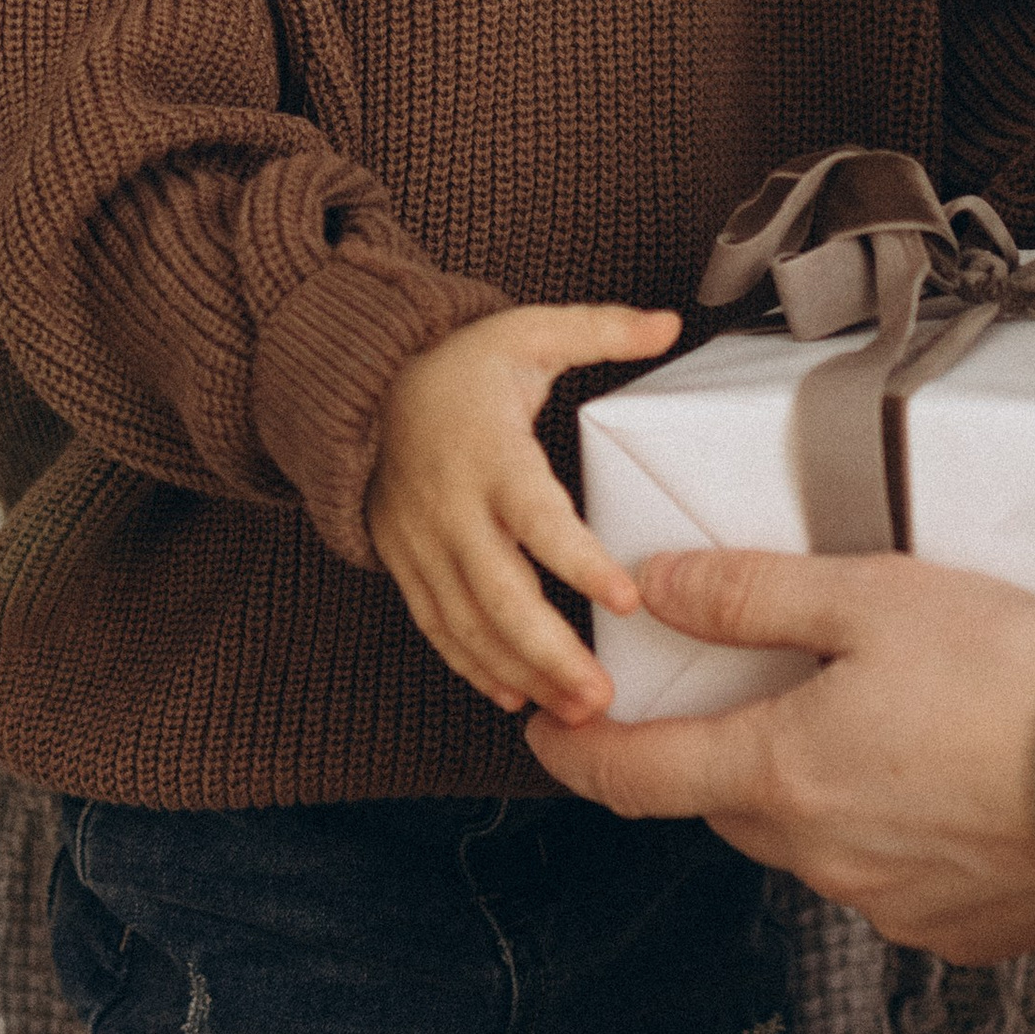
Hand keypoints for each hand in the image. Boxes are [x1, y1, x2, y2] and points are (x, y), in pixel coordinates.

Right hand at [365, 301, 680, 725]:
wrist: (365, 388)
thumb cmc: (461, 363)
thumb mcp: (530, 331)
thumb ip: (601, 329)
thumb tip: (669, 322)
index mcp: (489, 453)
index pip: (536, 518)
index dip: (579, 562)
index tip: (627, 600)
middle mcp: (451, 508)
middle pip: (499, 595)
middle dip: (550, 653)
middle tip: (602, 695)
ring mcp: (422, 545)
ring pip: (468, 625)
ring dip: (520, 672)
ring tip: (575, 711)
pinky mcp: (406, 566)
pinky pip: (437, 628)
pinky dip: (472, 667)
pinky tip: (513, 697)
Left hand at [527, 551, 1034, 962]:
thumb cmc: (1017, 684)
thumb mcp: (876, 599)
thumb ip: (759, 592)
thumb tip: (664, 589)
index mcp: (783, 773)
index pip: (636, 777)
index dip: (575, 754)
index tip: (545, 733)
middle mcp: (817, 856)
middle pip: (729, 804)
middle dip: (726, 751)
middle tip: (765, 687)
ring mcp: (885, 904)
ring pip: (812, 840)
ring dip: (823, 786)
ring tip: (895, 717)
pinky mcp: (951, 928)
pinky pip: (890, 875)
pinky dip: (897, 827)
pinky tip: (952, 774)